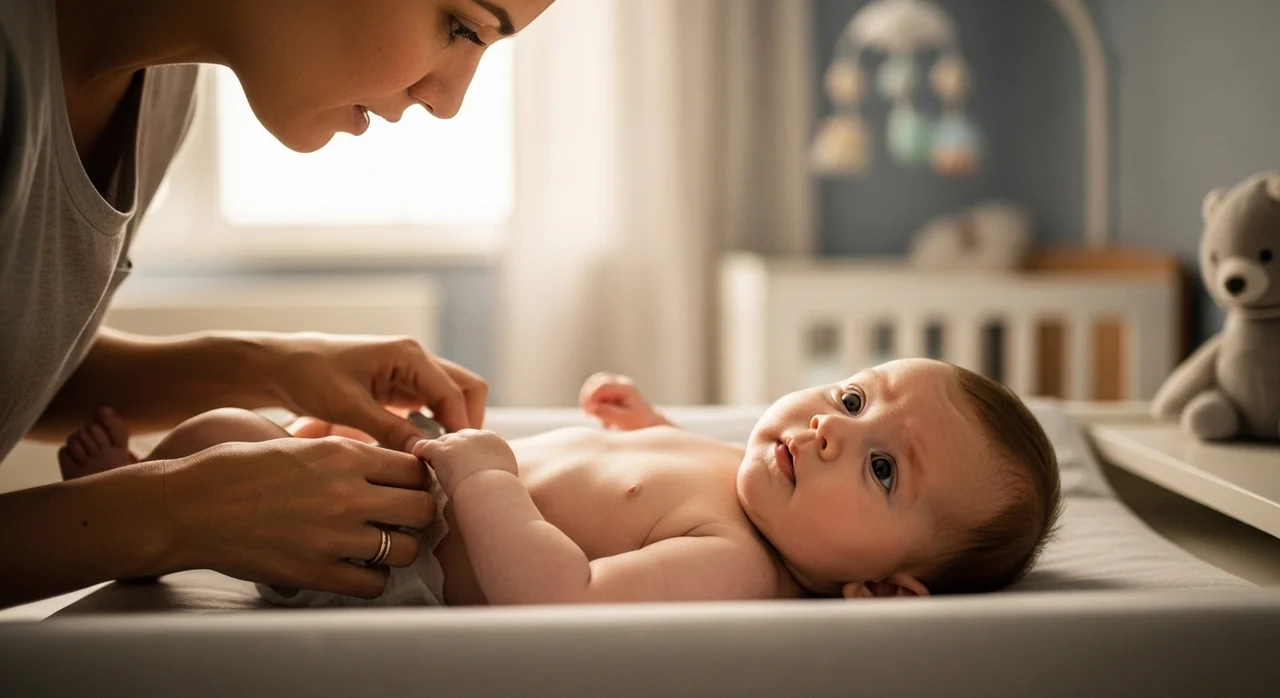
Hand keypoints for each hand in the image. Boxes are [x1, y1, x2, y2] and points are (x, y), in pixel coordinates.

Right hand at [164, 437, 435, 598]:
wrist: (190, 507)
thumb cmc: (240, 470)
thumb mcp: (300, 444)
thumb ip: (346, 455)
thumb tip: (386, 466)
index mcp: (343, 455)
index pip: (415, 468)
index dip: (417, 478)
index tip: (409, 486)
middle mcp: (346, 494)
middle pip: (422, 508)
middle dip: (419, 512)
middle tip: (404, 517)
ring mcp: (333, 536)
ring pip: (406, 549)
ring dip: (399, 547)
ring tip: (382, 544)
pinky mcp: (316, 572)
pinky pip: (374, 584)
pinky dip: (373, 578)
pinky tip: (358, 567)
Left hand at [267, 334, 486, 451]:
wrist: (281, 367)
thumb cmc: (310, 377)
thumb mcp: (348, 406)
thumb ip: (390, 430)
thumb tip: (426, 456)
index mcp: (408, 355)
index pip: (454, 394)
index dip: (459, 429)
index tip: (453, 463)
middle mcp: (417, 360)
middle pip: (467, 389)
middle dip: (468, 424)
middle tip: (455, 460)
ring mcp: (411, 373)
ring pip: (454, 398)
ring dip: (453, 426)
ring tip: (442, 460)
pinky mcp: (401, 388)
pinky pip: (433, 407)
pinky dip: (437, 428)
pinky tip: (423, 453)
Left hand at [412, 430, 517, 495]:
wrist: (490, 491)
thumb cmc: (499, 491)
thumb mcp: (506, 475)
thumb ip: (495, 468)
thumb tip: (490, 476)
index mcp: (493, 440)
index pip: (475, 440)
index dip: (468, 453)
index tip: (464, 465)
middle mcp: (475, 435)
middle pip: (458, 438)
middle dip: (453, 451)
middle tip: (448, 468)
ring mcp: (457, 441)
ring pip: (441, 442)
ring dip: (437, 453)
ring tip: (432, 466)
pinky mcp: (440, 450)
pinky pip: (424, 446)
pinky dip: (419, 452)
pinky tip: (417, 459)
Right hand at [579, 373, 667, 430]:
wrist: (648, 425)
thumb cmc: (638, 424)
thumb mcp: (624, 421)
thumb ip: (608, 413)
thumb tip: (591, 407)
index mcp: (626, 388)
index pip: (603, 385)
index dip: (591, 397)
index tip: (587, 412)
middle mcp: (621, 383)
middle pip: (596, 380)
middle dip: (587, 396)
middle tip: (586, 412)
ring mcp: (616, 386)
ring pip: (594, 385)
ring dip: (590, 400)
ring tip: (593, 415)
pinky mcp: (612, 391)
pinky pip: (596, 392)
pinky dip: (593, 403)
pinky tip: (601, 416)